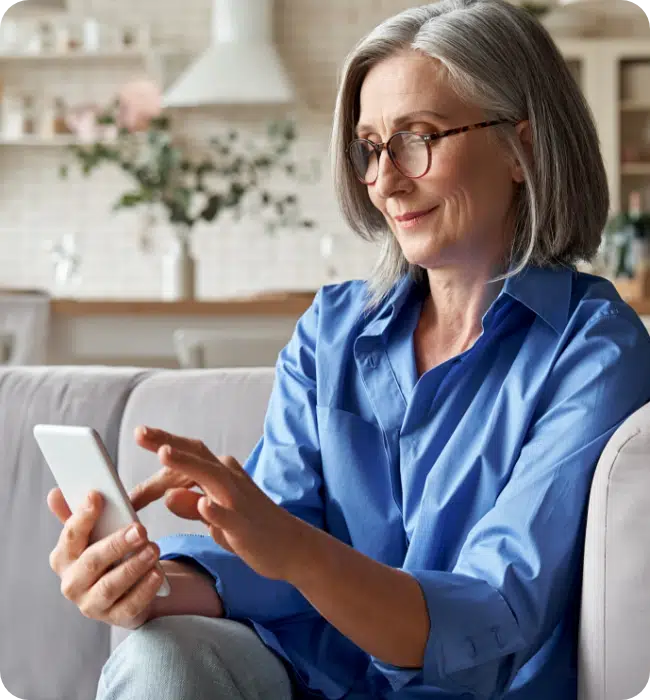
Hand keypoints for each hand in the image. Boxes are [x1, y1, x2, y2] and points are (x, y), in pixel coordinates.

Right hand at [47, 488, 163, 629]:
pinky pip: (130, 605)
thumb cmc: (107, 554)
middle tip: (140, 529)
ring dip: (133, 566)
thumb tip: (55, 493)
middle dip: (116, 544)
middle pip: (92, 563)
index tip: (97, 496)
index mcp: (63, 557)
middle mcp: (72, 583)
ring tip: (154, 549)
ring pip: (110, 586)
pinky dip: (145, 590)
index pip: (70, 536)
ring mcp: (92, 604)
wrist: (126, 590)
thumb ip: (78, 514)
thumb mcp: (95, 533)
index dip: (82, 516)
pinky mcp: (116, 618)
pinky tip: (157, 573)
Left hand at [132, 425, 310, 581]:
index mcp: (222, 474)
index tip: (141, 434)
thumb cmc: (251, 529)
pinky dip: (215, 509)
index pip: (189, 455)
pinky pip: (228, 516)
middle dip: (168, 442)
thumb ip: (191, 505)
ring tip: (163, 454)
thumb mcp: (214, 517)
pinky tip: (202, 504)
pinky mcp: (245, 525)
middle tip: (141, 432)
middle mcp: (230, 479)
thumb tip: (167, 495)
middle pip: (197, 455)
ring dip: (187, 464)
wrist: (292, 547)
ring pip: (211, 477)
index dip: (163, 446)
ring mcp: (239, 501)